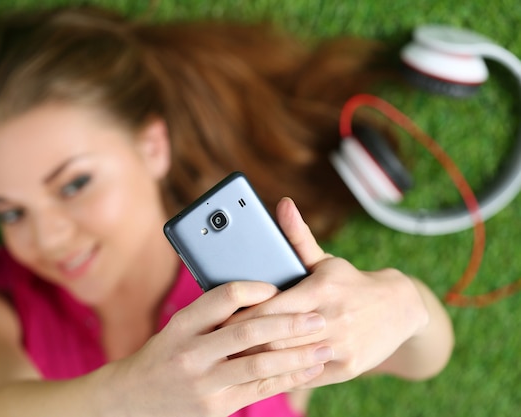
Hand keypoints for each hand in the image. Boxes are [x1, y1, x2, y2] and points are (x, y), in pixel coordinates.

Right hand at [107, 279, 329, 415]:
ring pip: (259, 365)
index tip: (279, 286)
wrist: (132, 400)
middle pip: (248, 332)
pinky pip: (259, 390)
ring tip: (324, 346)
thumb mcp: (177, 328)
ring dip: (297, 355)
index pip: (223, 297)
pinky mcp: (215, 407)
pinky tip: (308, 370)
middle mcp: (192, 352)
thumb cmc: (164, 355)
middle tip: (318, 317)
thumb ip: (211, 314)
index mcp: (182, 324)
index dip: (255, 289)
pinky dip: (287, 379)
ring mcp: (204, 382)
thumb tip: (258, 294)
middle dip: (289, 324)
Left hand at [225, 197, 428, 388]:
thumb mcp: (325, 260)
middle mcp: (332, 318)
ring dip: (260, 360)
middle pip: (275, 337)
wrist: (400, 309)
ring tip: (234, 360)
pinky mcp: (348, 367)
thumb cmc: (350, 282)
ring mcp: (342, 345)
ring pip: (289, 359)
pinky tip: (263, 372)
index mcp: (321, 289)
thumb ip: (297, 237)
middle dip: (245, 341)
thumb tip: (282, 204)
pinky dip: (283, 374)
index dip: (242, 316)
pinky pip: (306, 375)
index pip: (271, 307)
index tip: (219, 320)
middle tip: (218, 344)